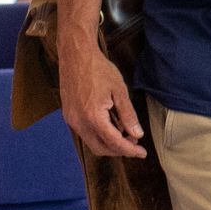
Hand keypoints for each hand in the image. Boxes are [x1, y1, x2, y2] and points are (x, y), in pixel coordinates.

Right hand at [58, 41, 146, 158]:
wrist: (76, 56)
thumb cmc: (98, 69)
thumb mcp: (119, 91)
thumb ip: (128, 115)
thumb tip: (136, 134)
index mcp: (93, 117)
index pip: (114, 143)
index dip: (130, 150)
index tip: (142, 153)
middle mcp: (79, 122)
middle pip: (100, 149)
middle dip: (119, 150)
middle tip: (134, 142)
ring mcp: (71, 120)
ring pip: (91, 142)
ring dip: (108, 143)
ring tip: (124, 131)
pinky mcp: (68, 115)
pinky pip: (85, 133)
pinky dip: (99, 134)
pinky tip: (111, 124)